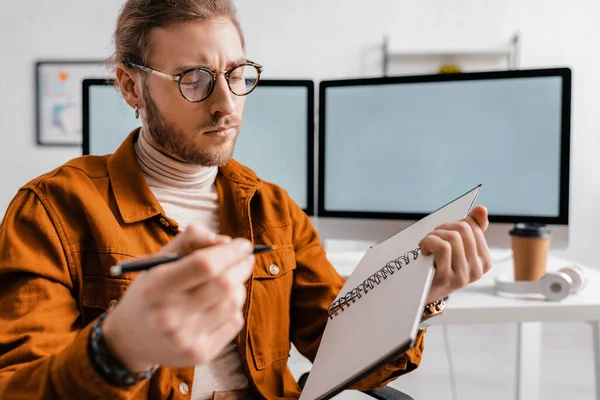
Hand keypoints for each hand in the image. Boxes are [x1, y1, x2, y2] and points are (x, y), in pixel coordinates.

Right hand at [102, 225, 253, 372]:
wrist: (131, 338)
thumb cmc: (152, 290)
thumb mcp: (160, 259)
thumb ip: (191, 239)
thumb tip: (227, 242)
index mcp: (156, 288)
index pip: (205, 265)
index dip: (230, 252)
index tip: (243, 244)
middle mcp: (168, 316)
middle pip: (225, 284)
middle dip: (242, 266)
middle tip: (245, 259)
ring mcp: (185, 339)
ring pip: (233, 303)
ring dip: (239, 286)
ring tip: (228, 282)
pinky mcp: (199, 355)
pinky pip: (235, 323)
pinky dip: (234, 308)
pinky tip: (219, 305)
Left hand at [418, 205, 491, 303]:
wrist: (418, 293)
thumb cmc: (436, 267)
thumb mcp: (454, 248)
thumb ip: (471, 229)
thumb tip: (482, 209)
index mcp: (484, 260)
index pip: (473, 226)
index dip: (453, 224)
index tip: (442, 233)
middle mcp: (478, 270)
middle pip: (463, 229)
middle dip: (442, 228)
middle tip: (431, 238)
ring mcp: (464, 276)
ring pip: (453, 237)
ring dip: (433, 235)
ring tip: (426, 245)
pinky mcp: (448, 279)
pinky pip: (443, 247)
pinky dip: (429, 242)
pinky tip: (423, 251)